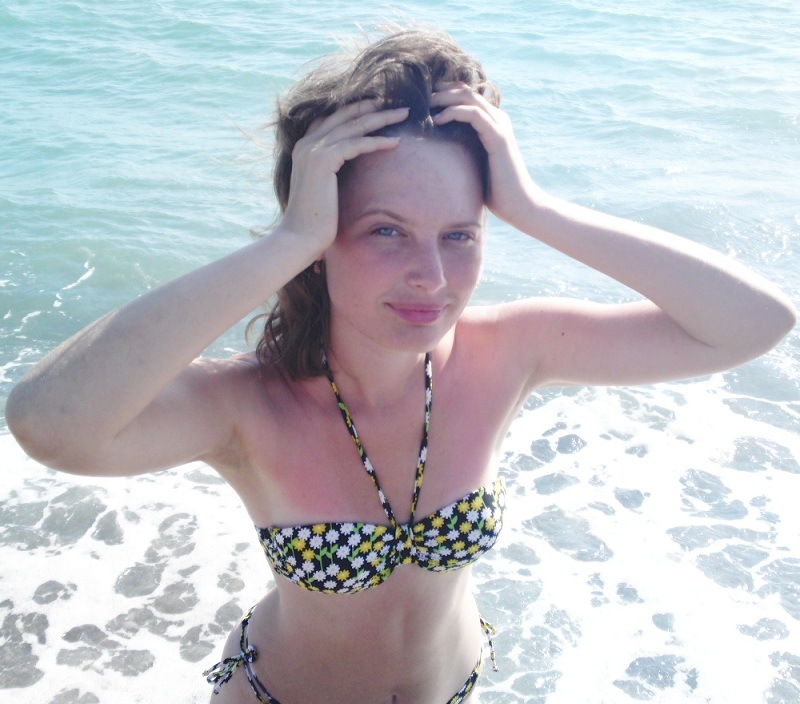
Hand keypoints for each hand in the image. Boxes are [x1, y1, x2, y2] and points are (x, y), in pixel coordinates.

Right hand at [280, 101, 408, 254]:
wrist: (300, 236)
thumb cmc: (314, 220)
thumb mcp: (323, 188)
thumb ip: (332, 172)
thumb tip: (352, 169)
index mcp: (304, 147)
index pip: (332, 119)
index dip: (355, 110)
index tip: (378, 107)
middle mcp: (306, 143)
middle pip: (344, 116)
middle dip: (372, 107)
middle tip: (396, 105)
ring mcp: (313, 150)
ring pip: (353, 126)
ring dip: (381, 118)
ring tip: (403, 114)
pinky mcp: (323, 161)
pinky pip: (356, 144)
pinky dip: (377, 141)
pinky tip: (396, 142)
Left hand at [431, 84, 536, 228]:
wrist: (518, 204)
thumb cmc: (495, 190)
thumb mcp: (473, 164)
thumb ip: (463, 150)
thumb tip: (437, 150)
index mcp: (493, 123)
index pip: (469, 96)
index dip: (447, 92)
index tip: (427, 99)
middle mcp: (498, 120)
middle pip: (467, 92)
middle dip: (443, 91)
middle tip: (423, 97)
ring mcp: (500, 126)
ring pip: (470, 98)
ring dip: (446, 98)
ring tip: (428, 105)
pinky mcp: (499, 137)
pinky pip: (474, 115)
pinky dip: (454, 112)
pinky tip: (438, 120)